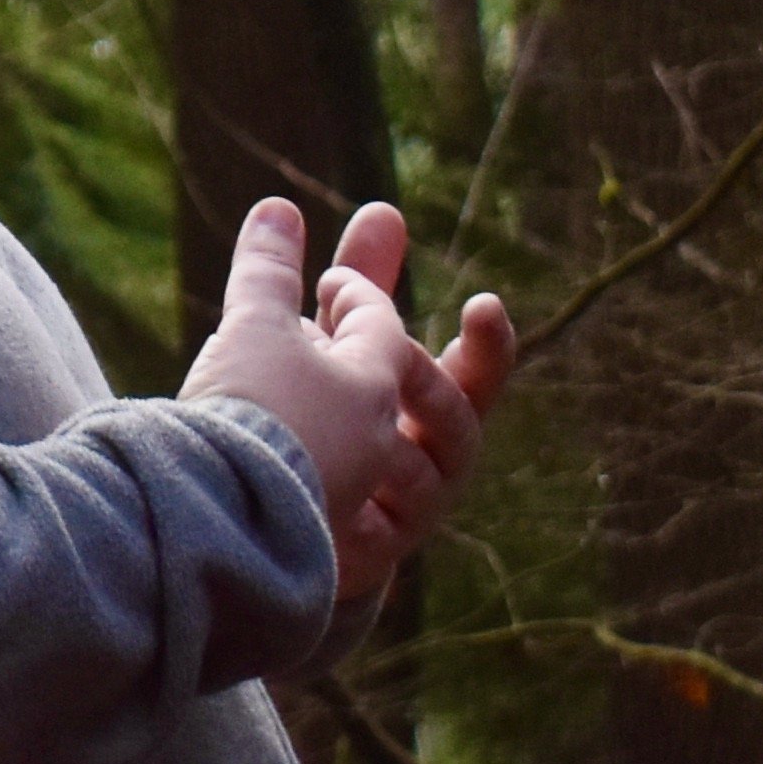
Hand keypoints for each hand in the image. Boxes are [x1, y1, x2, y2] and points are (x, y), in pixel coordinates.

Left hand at [179, 198, 516, 601]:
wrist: (272, 526)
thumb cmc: (312, 424)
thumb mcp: (329, 347)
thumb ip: (355, 286)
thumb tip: (354, 206)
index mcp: (424, 407)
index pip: (476, 373)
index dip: (490, 343)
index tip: (485, 302)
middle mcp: (428, 461)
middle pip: (463, 422)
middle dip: (436, 378)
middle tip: (403, 353)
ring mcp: (407, 513)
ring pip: (429, 470)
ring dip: (391, 431)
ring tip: (351, 410)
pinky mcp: (374, 558)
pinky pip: (388, 524)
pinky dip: (365, 498)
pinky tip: (339, 482)